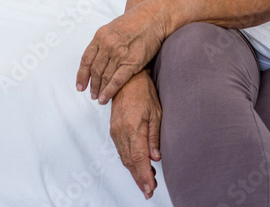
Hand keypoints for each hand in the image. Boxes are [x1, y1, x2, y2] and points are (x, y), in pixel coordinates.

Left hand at [75, 0, 169, 104]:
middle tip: (91, 94)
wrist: (153, 17)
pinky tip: (104, 99)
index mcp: (100, 35)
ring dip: (100, 90)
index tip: (80, 86)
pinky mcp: (131, 62)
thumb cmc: (135, 21)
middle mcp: (107, 45)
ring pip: (104, 77)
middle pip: (95, 70)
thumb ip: (103, 42)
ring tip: (98, 98)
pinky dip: (109, 92)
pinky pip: (116, 81)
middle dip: (92, 85)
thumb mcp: (113, 27)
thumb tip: (96, 58)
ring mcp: (119, 54)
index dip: (81, 75)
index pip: (86, 59)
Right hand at [110, 68, 161, 199]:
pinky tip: (137, 165)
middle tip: (149, 191)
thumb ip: (154, 136)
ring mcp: (115, 131)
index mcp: (133, 128)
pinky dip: (129, 161)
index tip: (149, 188)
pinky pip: (121, 150)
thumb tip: (156, 157)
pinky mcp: (113, 130)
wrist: (127, 79)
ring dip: (134, 171)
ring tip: (146, 181)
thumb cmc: (143, 92)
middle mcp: (121, 132)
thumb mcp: (156, 113)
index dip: (144, 175)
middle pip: (130, 162)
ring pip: (124, 158)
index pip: (139, 158)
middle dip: (139, 178)